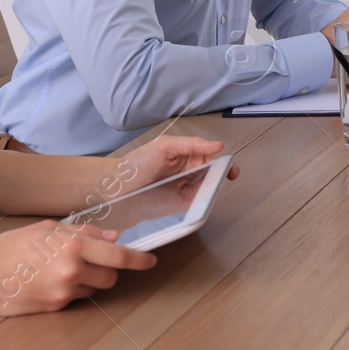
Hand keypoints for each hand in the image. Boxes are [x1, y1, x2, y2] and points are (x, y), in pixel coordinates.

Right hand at [0, 221, 155, 315]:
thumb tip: (113, 237)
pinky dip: (70, 290)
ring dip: (88, 281)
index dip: (139, 259)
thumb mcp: (48, 229)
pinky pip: (75, 299)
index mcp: (73, 246)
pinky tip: (49, 280)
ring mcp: (63, 292)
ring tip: (60, 269)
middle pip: (111, 277)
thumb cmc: (12, 246)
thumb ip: (84, 233)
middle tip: (89, 260)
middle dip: (107, 269)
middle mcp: (72, 270)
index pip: (119, 256)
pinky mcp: (54, 307)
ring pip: (94, 289)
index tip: (151, 260)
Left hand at [117, 136, 238, 194]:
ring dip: (216, 187)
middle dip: (224, 174)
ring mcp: (188, 189)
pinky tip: (207, 199)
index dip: (224, 161)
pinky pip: (200, 202)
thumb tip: (219, 146)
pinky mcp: (182, 204)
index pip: (213, 156)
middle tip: (228, 176)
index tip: (230, 167)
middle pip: (215, 172)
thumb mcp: (165, 146)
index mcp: (189, 155)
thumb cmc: (138, 162)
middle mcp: (192, 171)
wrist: (117, 186)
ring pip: (210, 188)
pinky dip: (206, 201)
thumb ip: (192, 144)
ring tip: (216, 186)